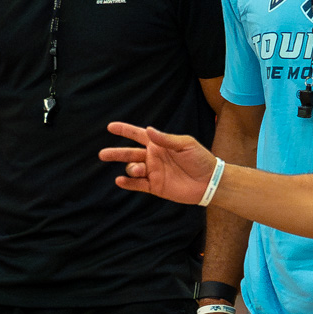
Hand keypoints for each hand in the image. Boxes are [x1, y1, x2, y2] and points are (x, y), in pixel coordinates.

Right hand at [100, 122, 217, 202]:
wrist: (209, 181)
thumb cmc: (200, 159)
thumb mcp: (185, 144)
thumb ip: (166, 139)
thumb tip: (149, 130)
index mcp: (159, 144)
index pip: (138, 135)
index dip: (124, 130)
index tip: (110, 127)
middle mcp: (153, 157)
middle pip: (129, 153)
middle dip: (116, 153)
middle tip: (102, 155)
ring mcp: (153, 172)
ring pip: (133, 168)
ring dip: (131, 168)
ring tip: (137, 169)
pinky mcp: (155, 186)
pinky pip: (138, 185)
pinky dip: (128, 183)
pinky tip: (120, 181)